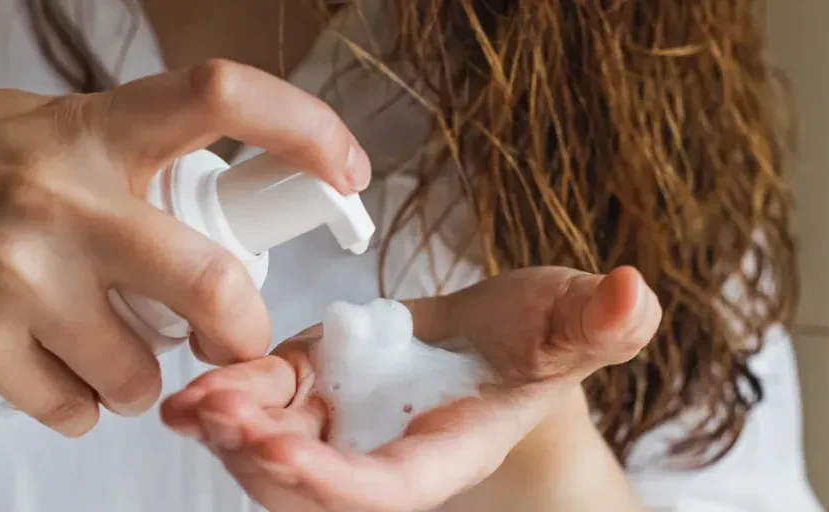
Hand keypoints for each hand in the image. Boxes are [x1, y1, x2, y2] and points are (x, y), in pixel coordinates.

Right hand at [0, 59, 370, 436]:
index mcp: (94, 127)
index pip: (221, 97)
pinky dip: (84, 404)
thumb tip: (222, 208)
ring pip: (141, 369)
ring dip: (144, 375)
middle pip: (210, 281)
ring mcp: (15, 272)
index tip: (348, 168)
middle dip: (243, 331)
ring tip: (108, 343)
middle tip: (237, 339)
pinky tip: (55, 364)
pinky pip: (77, 408)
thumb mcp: (52, 128)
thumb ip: (134, 159)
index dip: (304, 126)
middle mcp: (59, 195)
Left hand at [161, 266, 661, 511]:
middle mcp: (385, 453)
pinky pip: (265, 407)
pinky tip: (197, 386)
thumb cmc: (537, 338)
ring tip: (194, 401)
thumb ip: (598, 322)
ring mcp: (343, 425)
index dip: (336, 481)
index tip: (283, 452)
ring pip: (273, 455)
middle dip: (261, 460)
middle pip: (312, 487)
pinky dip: (229, 399)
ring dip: (230, 434)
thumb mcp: (570, 322)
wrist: (494, 338)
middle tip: (217, 416)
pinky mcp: (314, 390)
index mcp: (447, 449)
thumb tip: (635, 294)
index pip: (388, 487)